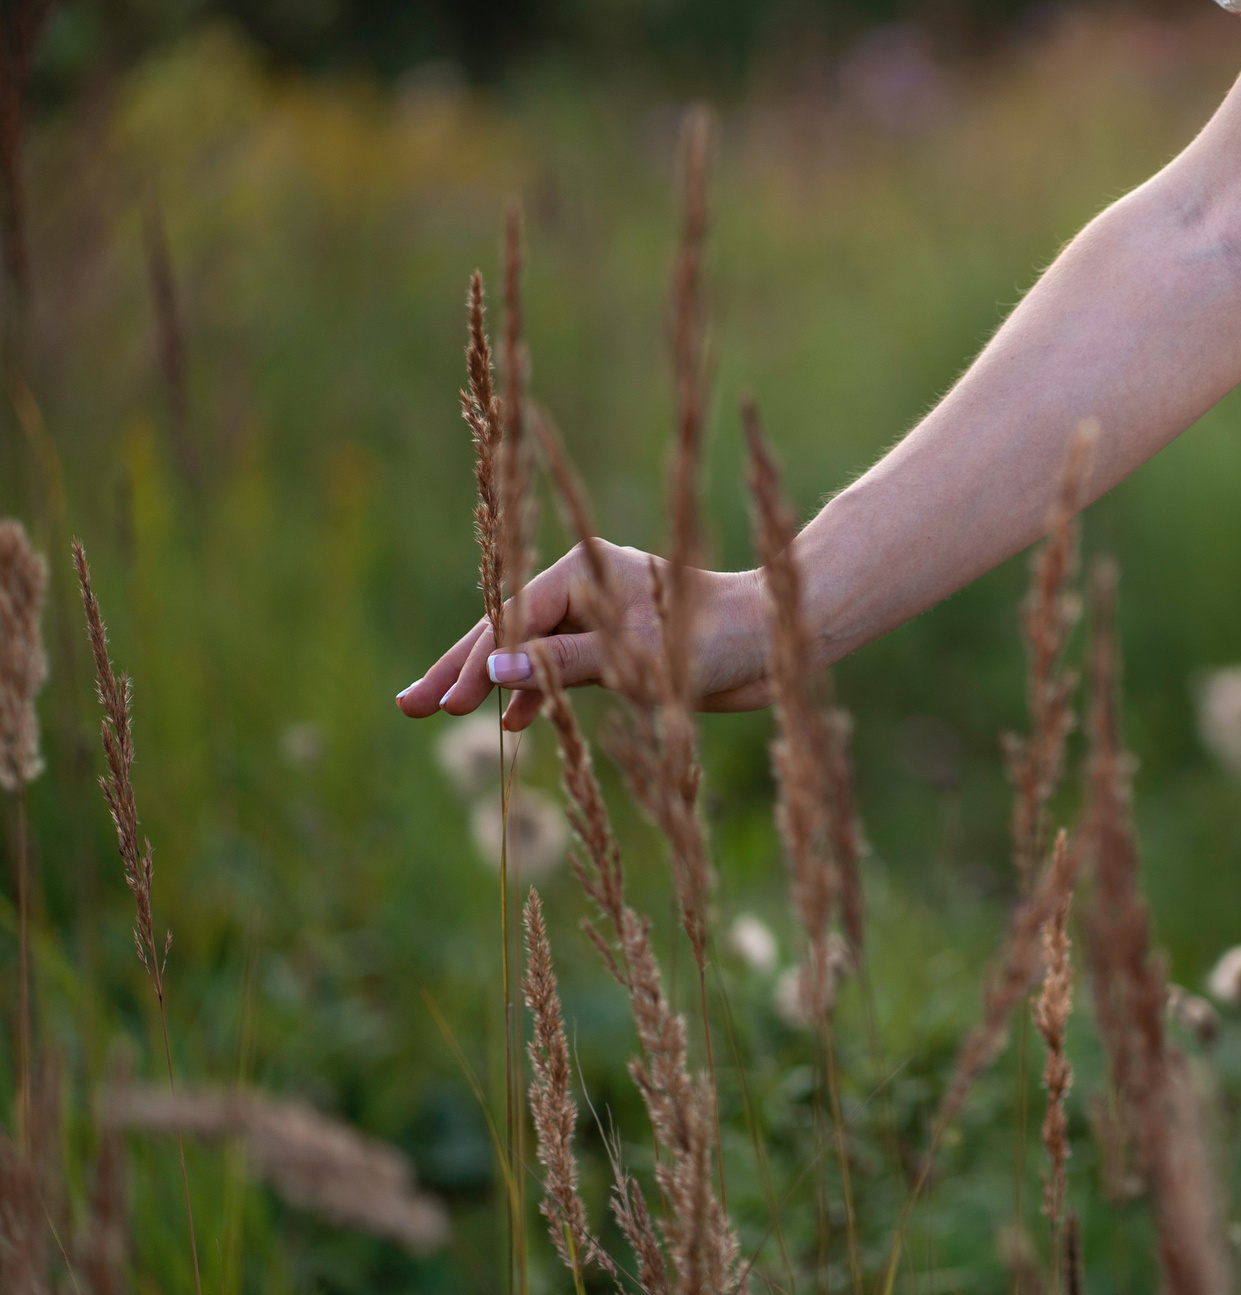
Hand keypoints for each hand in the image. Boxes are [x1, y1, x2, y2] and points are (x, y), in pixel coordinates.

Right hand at [394, 538, 775, 730]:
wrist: (775, 644)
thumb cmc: (712, 637)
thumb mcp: (636, 654)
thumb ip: (564, 664)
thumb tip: (498, 672)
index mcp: (584, 572)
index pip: (513, 619)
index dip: (476, 662)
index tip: (448, 703)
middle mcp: (584, 589)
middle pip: (506, 630)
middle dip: (460, 669)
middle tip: (410, 705)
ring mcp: (598, 620)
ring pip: (528, 652)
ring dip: (488, 684)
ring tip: (438, 712)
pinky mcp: (618, 649)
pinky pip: (559, 670)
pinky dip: (534, 693)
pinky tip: (509, 722)